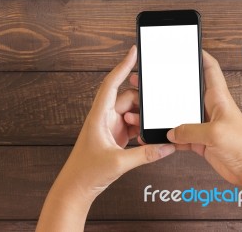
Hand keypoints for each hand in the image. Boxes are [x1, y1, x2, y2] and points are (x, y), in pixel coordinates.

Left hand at [37, 46, 174, 231]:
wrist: (76, 188)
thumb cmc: (85, 172)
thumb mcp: (118, 163)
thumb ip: (145, 154)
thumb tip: (165, 147)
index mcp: (99, 116)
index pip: (111, 84)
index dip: (122, 66)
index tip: (133, 52)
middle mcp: (104, 118)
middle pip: (127, 99)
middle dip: (142, 101)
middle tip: (157, 103)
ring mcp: (110, 127)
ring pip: (131, 113)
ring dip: (142, 118)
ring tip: (151, 127)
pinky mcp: (115, 137)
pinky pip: (132, 126)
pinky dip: (141, 129)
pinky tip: (147, 136)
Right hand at [128, 50, 241, 186]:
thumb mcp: (214, 134)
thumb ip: (189, 130)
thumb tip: (171, 132)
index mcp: (219, 98)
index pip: (210, 69)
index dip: (200, 56)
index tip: (187, 46)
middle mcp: (211, 109)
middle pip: (188, 92)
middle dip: (172, 87)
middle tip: (155, 82)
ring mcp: (205, 126)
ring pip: (181, 116)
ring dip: (168, 116)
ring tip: (151, 112)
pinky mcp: (201, 142)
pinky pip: (182, 136)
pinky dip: (171, 138)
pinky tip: (161, 137)